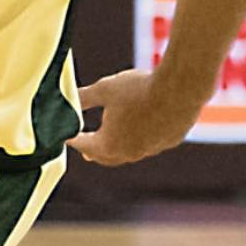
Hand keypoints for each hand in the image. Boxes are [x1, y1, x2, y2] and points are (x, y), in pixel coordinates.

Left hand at [66, 70, 188, 165]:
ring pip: (129, 152)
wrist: (180, 89)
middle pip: (106, 156)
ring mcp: (151, 149)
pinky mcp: (168, 141)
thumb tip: (67, 99)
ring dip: (118, 148)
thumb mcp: (105, 89)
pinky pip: (150, 143)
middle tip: (86, 151)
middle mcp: (128, 153)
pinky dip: (141, 139)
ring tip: (113, 142)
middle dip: (94, 152)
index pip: (84, 145)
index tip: (65, 138)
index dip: (73, 140)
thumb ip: (84, 97)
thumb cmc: (138, 89)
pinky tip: (142, 129)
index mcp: (108, 144)